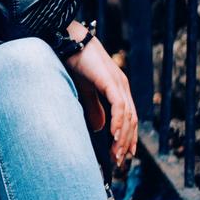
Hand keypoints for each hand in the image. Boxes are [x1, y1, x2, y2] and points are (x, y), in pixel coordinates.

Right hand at [67, 38, 137, 172]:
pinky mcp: (111, 81)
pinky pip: (119, 106)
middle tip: (120, 160)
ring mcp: (119, 83)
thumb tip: (100, 127)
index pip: (128, 117)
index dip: (128, 137)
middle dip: (126, 142)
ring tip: (117, 153)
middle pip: (131, 120)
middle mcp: (122, 86)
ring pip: (127, 116)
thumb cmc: (75, 62)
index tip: (124, 154)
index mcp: (118, 88)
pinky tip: (113, 135)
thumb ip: (94, 107)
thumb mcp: (85, 90)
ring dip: (123, 137)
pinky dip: (118, 122)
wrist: (69, 40)